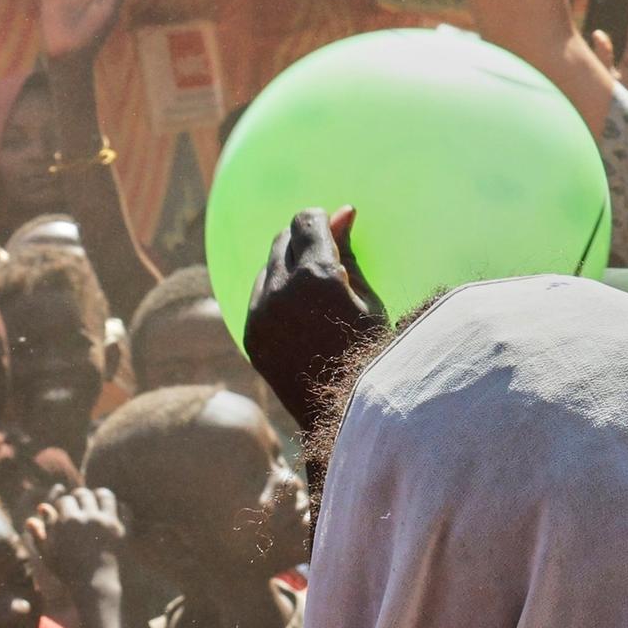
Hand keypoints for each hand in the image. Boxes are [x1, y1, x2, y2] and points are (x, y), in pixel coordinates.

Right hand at [24, 485, 123, 591]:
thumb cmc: (68, 572)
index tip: (64, 512)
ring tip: (96, 504)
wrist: (95, 587)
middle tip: (79, 506)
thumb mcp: (48, 555)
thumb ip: (38, 534)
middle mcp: (88, 517)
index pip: (65, 500)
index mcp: (68, 521)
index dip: (63, 506)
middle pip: (83, 494)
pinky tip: (111, 514)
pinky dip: (117, 508)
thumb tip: (34, 515)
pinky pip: (122, 508)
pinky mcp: (122, 529)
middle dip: (79, 498)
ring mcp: (107, 522)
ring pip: (104, 495)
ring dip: (98, 497)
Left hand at [243, 208, 386, 438]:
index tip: (332, 229)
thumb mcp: (370, 298)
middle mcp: (280, 292)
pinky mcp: (251, 337)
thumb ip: (349, 254)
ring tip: (313, 292)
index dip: (320, 221)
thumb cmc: (375, 353)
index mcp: (317, 277)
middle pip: (280, 241)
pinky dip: (274, 298)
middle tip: (325, 259)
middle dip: (301, 243)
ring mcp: (260, 317)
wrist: (349, 414)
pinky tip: (298, 314)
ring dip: (285, 269)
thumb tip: (342, 213)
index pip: (305, 222)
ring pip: (266, 270)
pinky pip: (257, 301)